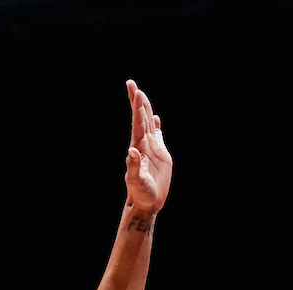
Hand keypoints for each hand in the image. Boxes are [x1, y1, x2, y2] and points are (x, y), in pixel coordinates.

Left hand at [124, 79, 171, 211]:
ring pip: (149, 124)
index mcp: (138, 147)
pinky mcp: (161, 155)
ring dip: (146, 109)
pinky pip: (158, 136)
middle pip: (141, 118)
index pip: (137, 122)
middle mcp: (144, 144)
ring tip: (141, 94)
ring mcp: (152, 148)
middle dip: (137, 101)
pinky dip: (157, 126)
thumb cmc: (140, 193)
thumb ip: (132, 166)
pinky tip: (156, 118)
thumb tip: (131, 152)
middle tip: (132, 84)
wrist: (147, 202)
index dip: (136, 107)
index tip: (135, 91)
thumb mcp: (135, 181)